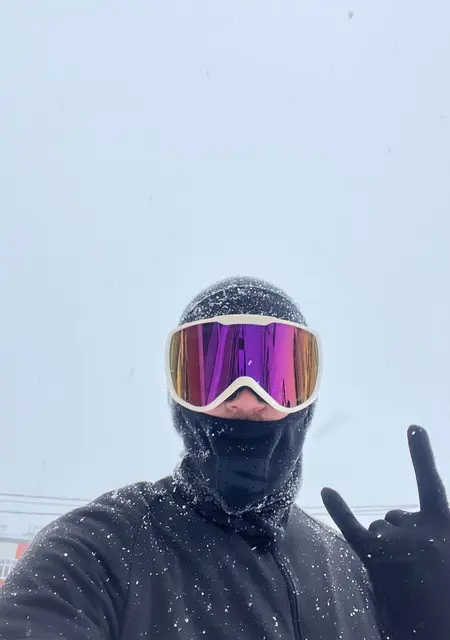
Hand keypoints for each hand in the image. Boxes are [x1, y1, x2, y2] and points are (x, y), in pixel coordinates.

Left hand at [321, 426, 449, 638]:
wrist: (436, 628)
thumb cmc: (442, 589)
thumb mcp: (445, 551)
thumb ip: (428, 530)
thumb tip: (394, 517)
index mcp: (444, 525)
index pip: (430, 483)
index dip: (421, 455)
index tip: (412, 426)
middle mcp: (419, 529)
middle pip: (395, 516)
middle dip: (398, 536)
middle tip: (413, 568)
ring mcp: (396, 543)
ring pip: (378, 528)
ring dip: (385, 547)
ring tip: (401, 577)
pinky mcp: (376, 558)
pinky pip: (353, 528)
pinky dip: (339, 509)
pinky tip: (328, 490)